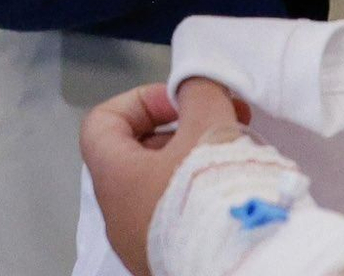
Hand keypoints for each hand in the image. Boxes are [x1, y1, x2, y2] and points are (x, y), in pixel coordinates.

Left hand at [82, 78, 247, 275]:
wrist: (242, 262)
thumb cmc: (212, 192)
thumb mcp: (209, 122)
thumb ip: (198, 92)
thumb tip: (192, 86)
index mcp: (115, 180)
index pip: (101, 123)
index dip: (139, 100)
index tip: (180, 103)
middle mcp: (119, 218)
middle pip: (136, 153)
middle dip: (182, 126)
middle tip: (225, 118)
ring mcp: (141, 246)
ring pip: (160, 184)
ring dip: (196, 158)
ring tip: (238, 152)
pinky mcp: (167, 261)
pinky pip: (175, 214)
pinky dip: (200, 191)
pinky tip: (235, 187)